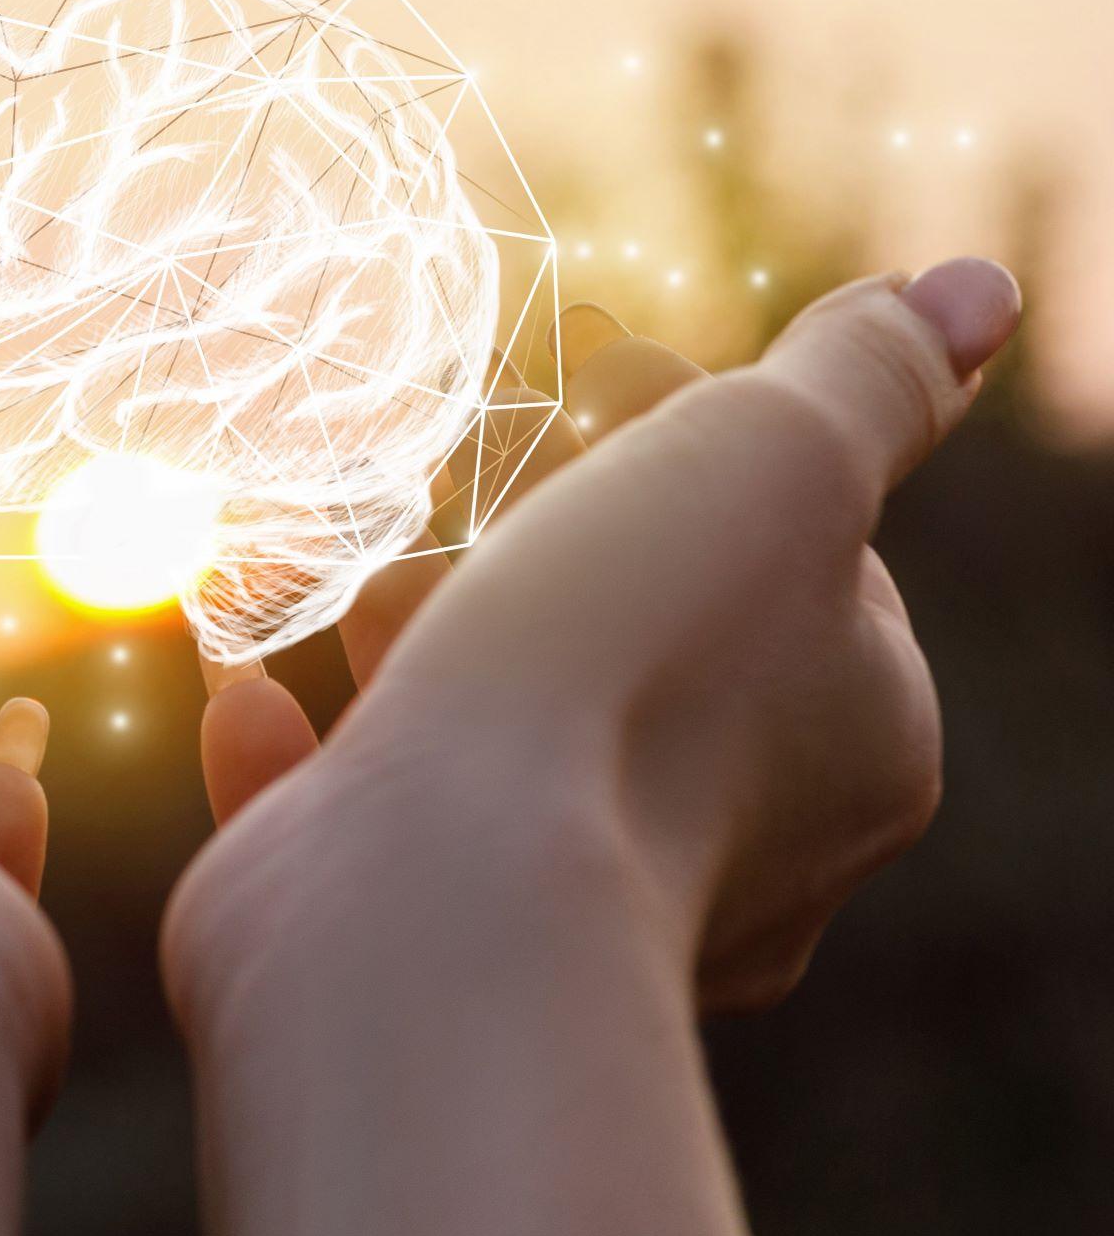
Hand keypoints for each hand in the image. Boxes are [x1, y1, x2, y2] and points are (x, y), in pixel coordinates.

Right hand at [165, 262, 1018, 1235]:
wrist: (439, 896)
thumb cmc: (623, 668)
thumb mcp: (776, 459)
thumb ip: (870, 375)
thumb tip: (978, 293)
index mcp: (854, 748)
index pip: (798, 563)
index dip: (697, 456)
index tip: (608, 391)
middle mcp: (738, 853)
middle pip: (634, 637)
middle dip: (545, 549)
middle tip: (487, 489)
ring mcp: (570, 908)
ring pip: (494, 734)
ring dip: (417, 643)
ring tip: (379, 598)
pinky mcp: (419, 942)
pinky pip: (363, 824)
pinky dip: (309, 756)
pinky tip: (257, 702)